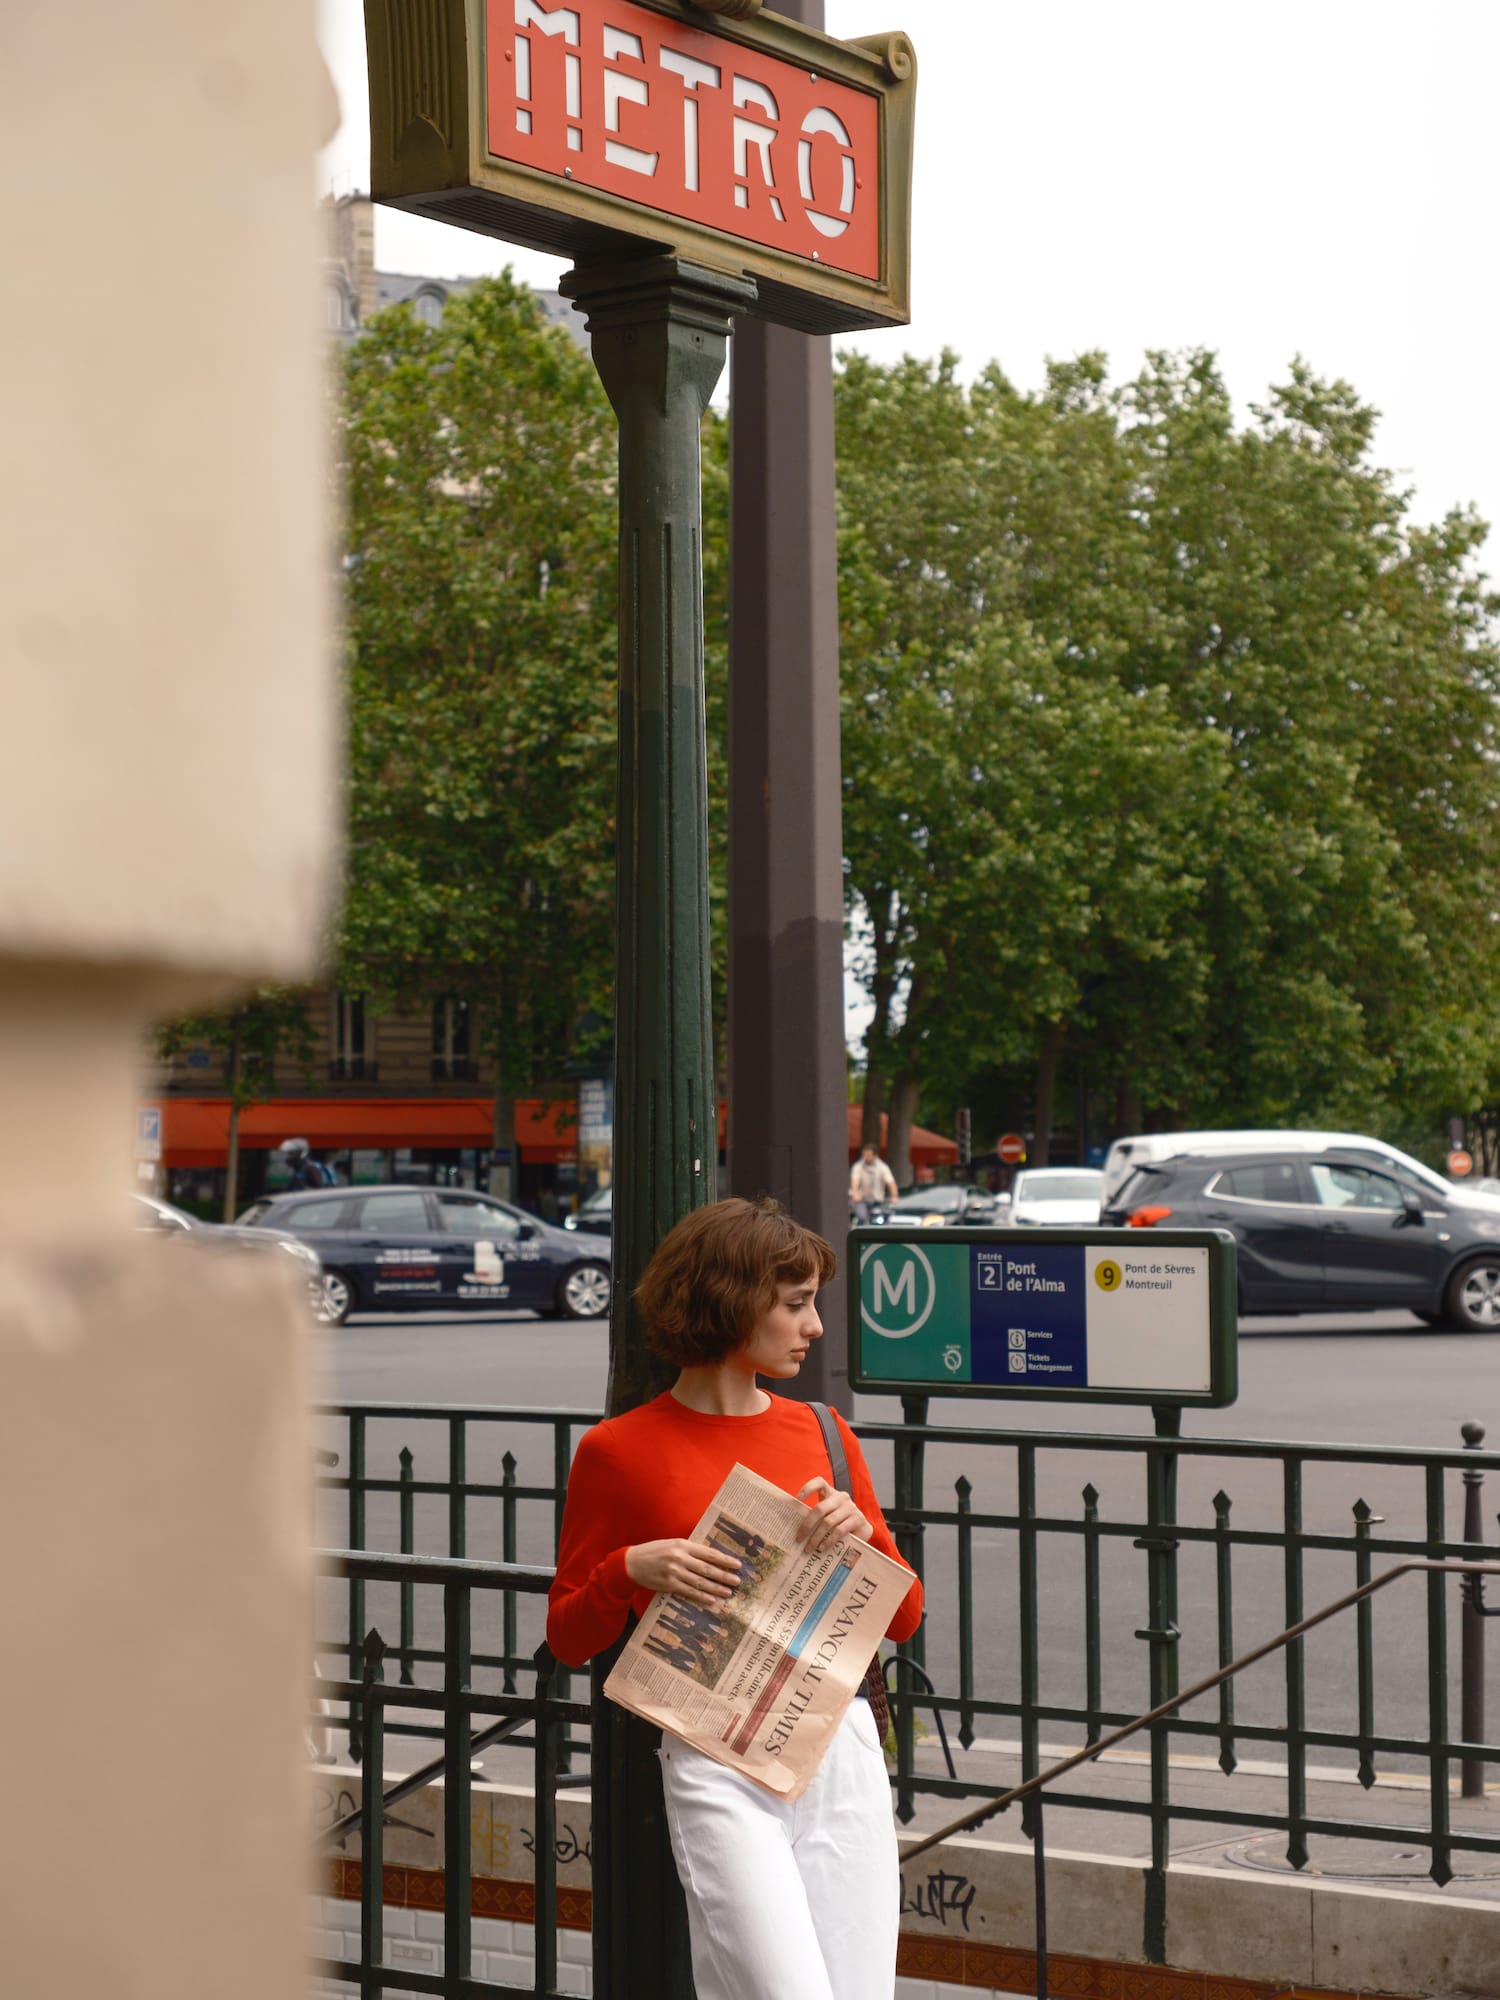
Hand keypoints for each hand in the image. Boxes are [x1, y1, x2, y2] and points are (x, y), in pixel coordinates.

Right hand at [625, 1538, 741, 1607]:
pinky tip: (711, 1600)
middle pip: (707, 1569)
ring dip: (715, 1588)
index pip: (709, 1553)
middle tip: (737, 1581)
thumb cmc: (655, 1551)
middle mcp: (680, 1558)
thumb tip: (710, 1557)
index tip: (737, 1564)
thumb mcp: (672, 1544)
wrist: (633, 1563)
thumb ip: (690, 1550)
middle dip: (724, 1576)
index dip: (724, 1560)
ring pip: (700, 1582)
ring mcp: (674, 1572)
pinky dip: (701, 1597)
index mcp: (683, 1545)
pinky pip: (689, 1592)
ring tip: (728, 1592)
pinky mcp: (669, 1585)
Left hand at [795, 1478, 871, 1554]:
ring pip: (828, 1522)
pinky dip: (828, 1540)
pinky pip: (839, 1531)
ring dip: (816, 1537)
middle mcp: (841, 1497)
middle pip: (820, 1508)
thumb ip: (815, 1517)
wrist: (861, 1530)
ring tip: (809, 1548)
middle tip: (799, 1538)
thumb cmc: (839, 1522)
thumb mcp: (827, 1515)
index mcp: (831, 1493)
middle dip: (807, 1524)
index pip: (819, 1482)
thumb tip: (795, 1529)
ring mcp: (850, 1507)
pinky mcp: (858, 1519)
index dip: (808, 1488)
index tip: (797, 1499)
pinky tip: (822, 1548)